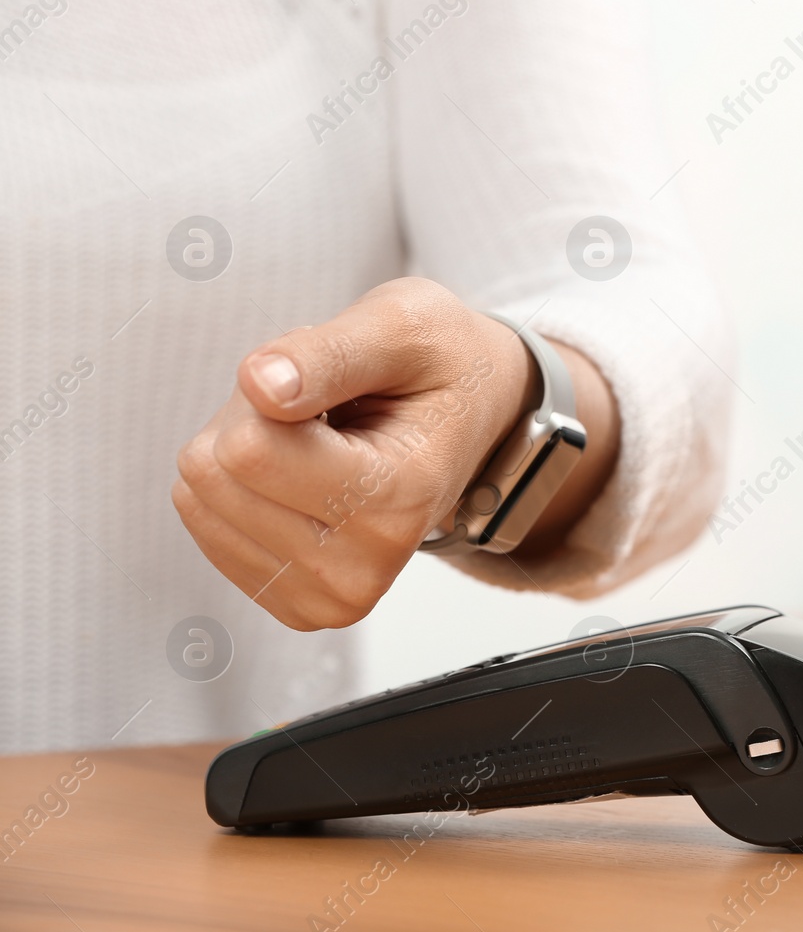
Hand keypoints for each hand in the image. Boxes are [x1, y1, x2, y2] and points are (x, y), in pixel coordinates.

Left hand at [174, 278, 541, 629]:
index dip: (274, 389)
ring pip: (198, 498)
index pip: (248, 449)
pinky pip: (203, 524)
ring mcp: (328, 598)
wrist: (475, 418)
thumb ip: (331, 351)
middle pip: (215, 473)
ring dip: (246, 450)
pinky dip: (244, 487)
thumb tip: (259, 384)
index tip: (334, 384)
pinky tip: (304, 475)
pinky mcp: (299, 604)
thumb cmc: (441, 367)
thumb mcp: (403, 326)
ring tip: (319, 439)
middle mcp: (363, 570)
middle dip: (254, 419)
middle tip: (325, 410)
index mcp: (397, 503)